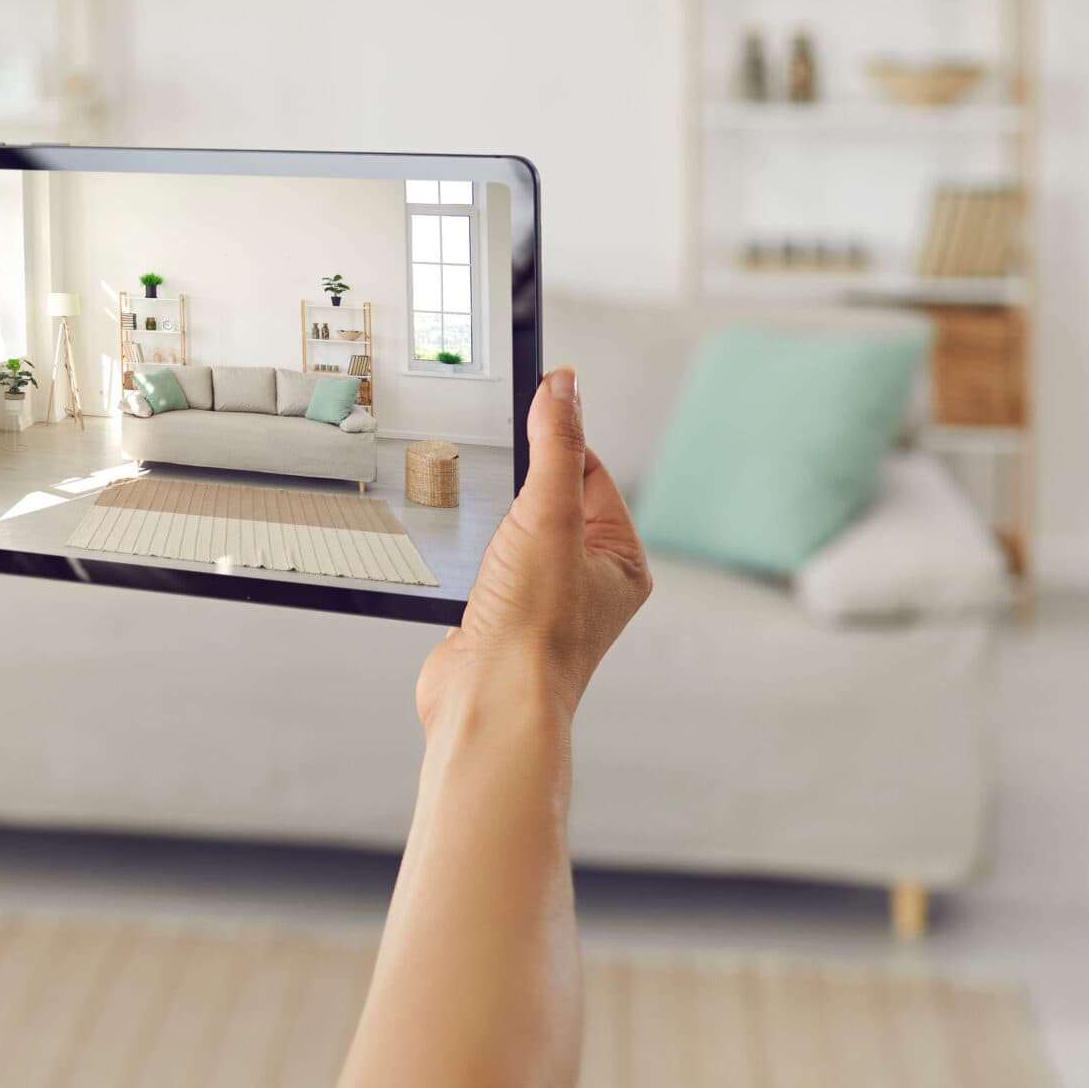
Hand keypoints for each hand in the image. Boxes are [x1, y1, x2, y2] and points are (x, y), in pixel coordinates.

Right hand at [417, 367, 650, 726]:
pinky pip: (486, 570)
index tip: (528, 414)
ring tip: (489, 549)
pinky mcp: (500, 621)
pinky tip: (467, 575)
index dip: (558, 445)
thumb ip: (556, 444)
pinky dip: (471, 564)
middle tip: (503, 495)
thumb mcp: (549, 515)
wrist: (488, 703)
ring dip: (492, 532)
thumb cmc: (535, 629)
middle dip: (519, 493)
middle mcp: (589, 583)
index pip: (592, 474)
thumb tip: (564, 385)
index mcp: (621, 560)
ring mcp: (543, 604)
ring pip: (514, 537)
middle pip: (550, 502)